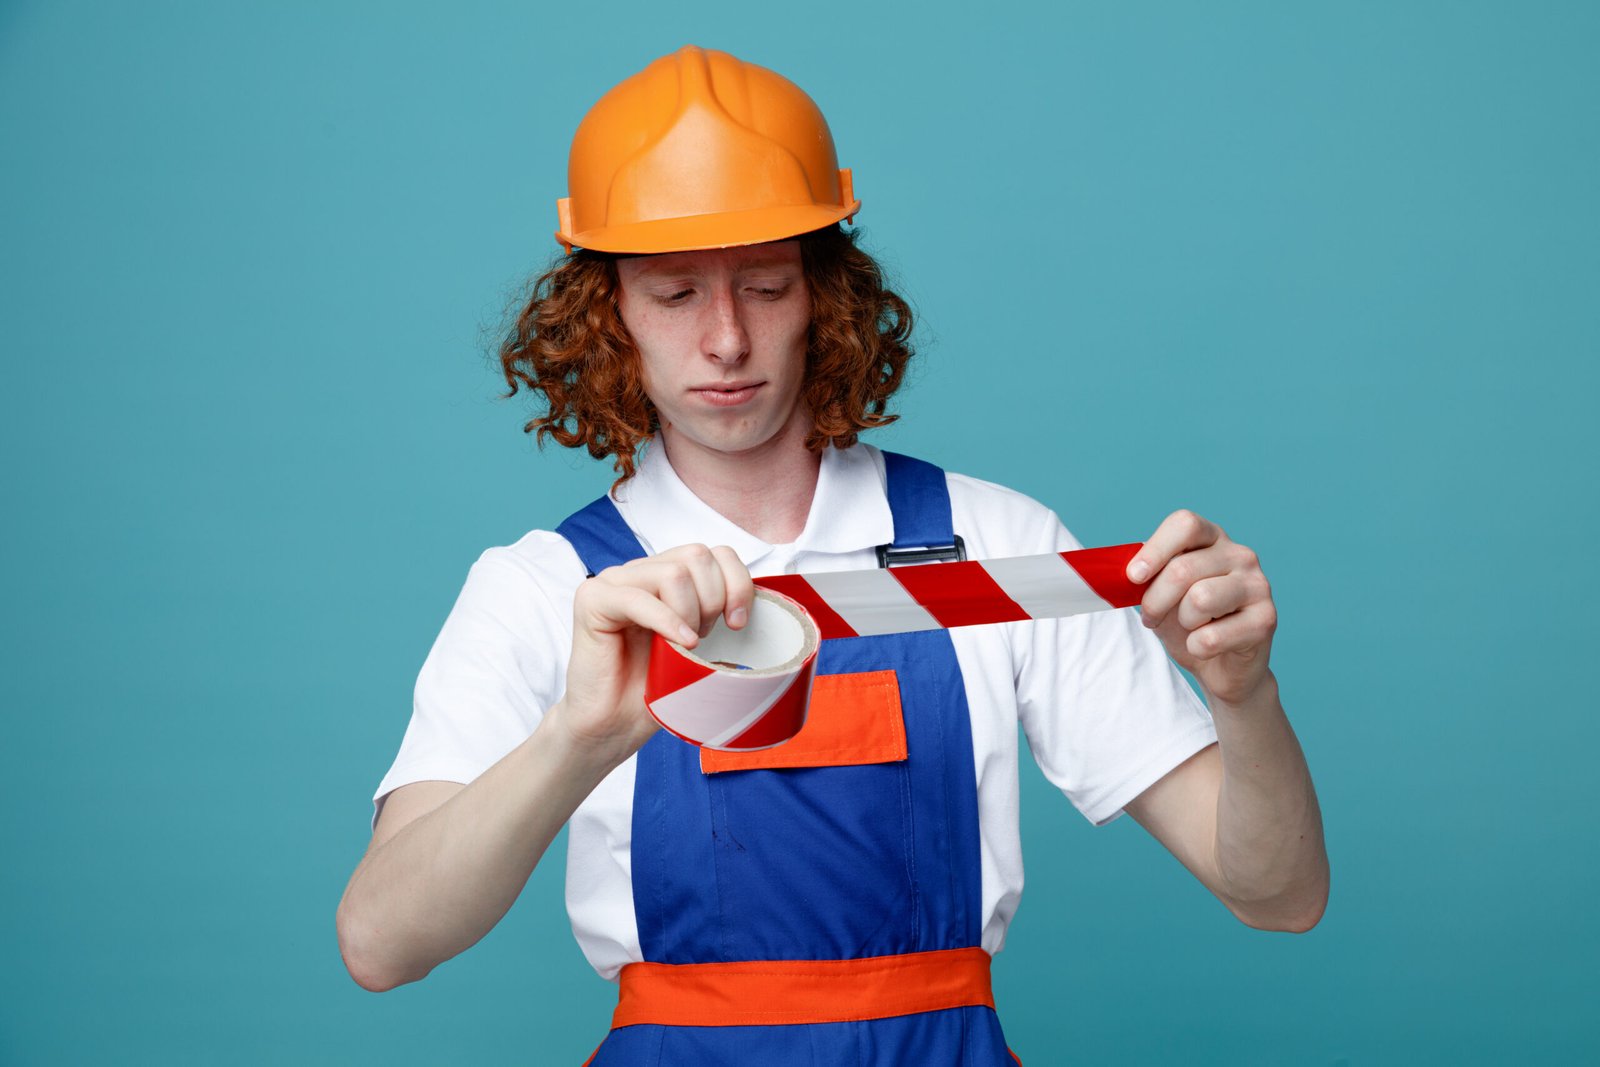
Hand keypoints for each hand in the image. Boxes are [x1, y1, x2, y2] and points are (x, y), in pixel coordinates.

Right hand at [552, 544, 754, 762]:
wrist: (614, 724)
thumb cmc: (656, 690)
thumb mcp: (701, 646)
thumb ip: (719, 614)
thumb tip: (764, 602)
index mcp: (668, 576)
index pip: (716, 552)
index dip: (737, 584)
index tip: (738, 624)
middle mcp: (642, 572)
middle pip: (697, 556)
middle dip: (713, 600)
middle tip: (702, 638)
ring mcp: (615, 582)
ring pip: (674, 574)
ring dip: (689, 613)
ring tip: (682, 646)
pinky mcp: (592, 599)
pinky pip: (637, 598)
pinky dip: (667, 621)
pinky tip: (680, 644)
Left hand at [1126, 510, 1276, 707]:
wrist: (1222, 666)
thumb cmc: (1189, 623)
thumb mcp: (1160, 594)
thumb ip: (1145, 577)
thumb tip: (1109, 574)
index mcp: (1213, 538)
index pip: (1185, 524)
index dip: (1155, 550)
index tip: (1133, 577)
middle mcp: (1241, 554)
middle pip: (1183, 568)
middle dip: (1155, 600)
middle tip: (1151, 616)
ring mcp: (1258, 585)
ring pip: (1199, 599)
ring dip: (1181, 623)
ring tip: (1188, 628)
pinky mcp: (1266, 619)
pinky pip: (1211, 636)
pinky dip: (1197, 647)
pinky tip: (1208, 645)